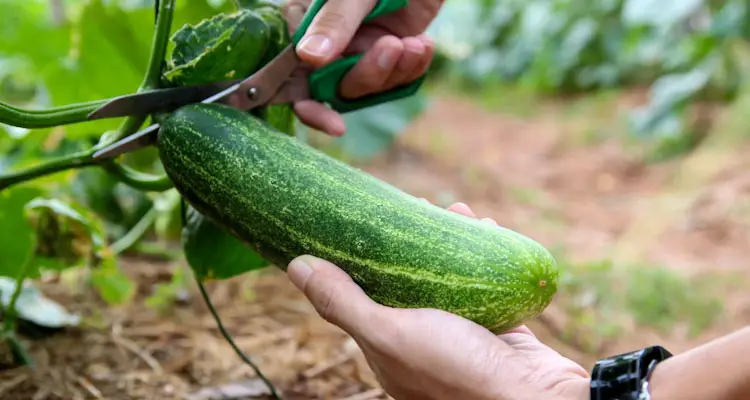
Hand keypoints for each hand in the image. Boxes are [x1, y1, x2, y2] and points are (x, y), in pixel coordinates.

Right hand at [282, 0, 441, 135]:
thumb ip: (334, 22)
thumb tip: (308, 59)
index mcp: (306, 25)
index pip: (295, 77)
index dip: (311, 107)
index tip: (335, 125)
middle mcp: (329, 43)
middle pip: (338, 87)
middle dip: (369, 76)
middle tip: (392, 48)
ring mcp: (360, 47)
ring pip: (371, 85)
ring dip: (396, 70)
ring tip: (415, 43)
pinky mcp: (390, 48)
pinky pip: (398, 76)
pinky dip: (413, 66)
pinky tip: (423, 45)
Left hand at [285, 202, 590, 399]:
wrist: (537, 399)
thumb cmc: (456, 371)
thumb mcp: (390, 333)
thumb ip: (343, 302)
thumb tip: (296, 265)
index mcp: (389, 350)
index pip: (365, 296)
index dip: (362, 259)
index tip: (364, 221)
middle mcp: (423, 342)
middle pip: (410, 282)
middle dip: (411, 242)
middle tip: (416, 206)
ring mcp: (463, 335)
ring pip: (450, 279)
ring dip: (451, 242)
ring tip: (453, 210)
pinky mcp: (499, 327)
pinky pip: (487, 284)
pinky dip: (484, 255)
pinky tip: (485, 228)